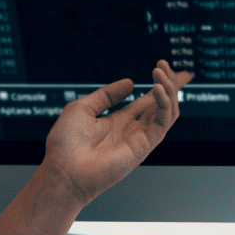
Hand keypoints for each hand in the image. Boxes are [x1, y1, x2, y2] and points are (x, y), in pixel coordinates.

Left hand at [42, 60, 192, 208]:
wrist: (64, 171)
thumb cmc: (67, 145)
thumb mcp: (82, 108)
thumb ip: (107, 95)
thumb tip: (130, 83)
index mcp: (120, 121)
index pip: (147, 101)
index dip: (159, 85)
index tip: (165, 67)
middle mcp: (133, 130)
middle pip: (162, 104)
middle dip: (170, 84)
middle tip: (164, 64)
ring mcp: (140, 138)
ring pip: (167, 112)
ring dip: (168, 90)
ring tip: (160, 71)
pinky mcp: (144, 146)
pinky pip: (163, 123)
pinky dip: (164, 104)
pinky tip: (157, 88)